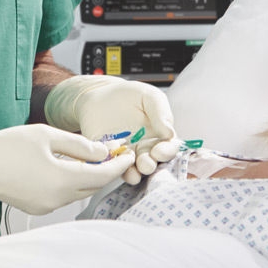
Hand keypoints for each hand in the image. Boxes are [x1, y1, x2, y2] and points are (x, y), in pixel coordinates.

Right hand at [0, 124, 135, 214]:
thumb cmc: (7, 145)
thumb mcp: (48, 135)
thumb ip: (79, 145)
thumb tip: (103, 151)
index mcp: (61, 180)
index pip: (102, 176)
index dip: (119, 165)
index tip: (129, 154)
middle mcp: (56, 199)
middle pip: (93, 186)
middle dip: (106, 170)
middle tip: (114, 152)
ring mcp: (46, 206)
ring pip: (78, 191)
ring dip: (89, 176)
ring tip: (93, 156)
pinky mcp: (37, 207)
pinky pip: (63, 195)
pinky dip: (72, 182)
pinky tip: (70, 166)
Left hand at [44, 76, 179, 183]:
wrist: (99, 95)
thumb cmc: (128, 95)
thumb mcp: (149, 97)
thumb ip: (161, 112)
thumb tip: (169, 133)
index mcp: (158, 136)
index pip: (168, 149)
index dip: (166, 152)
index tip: (160, 151)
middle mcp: (144, 149)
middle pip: (152, 163)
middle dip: (149, 165)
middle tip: (146, 163)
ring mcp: (126, 156)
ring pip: (133, 170)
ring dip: (134, 173)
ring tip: (133, 172)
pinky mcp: (108, 157)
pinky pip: (111, 166)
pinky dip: (112, 169)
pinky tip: (113, 166)